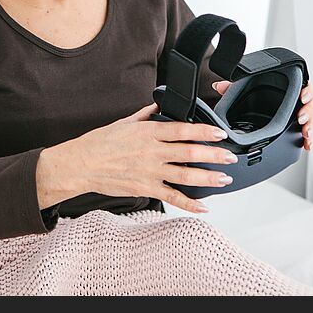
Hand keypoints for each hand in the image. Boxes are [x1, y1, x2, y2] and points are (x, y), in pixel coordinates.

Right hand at [39, 102, 237, 213]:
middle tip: (230, 155)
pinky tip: (204, 206)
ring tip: (224, 177)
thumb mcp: (124, 122)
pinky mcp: (145, 188)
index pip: (181, 130)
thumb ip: (145, 115)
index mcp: (148, 133)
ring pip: (185, 176)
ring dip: (208, 177)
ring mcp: (149, 172)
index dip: (203, 132)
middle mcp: (152, 152)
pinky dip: (189, 203)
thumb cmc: (100, 143)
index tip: (219, 133)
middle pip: (189, 153)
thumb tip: (158, 106)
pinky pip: (172, 197)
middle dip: (213, 154)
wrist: (81, 164)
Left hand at [212, 80, 312, 150]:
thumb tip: (219, 86)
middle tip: (301, 118)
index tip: (302, 96)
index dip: (307, 91)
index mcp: (292, 86)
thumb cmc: (261, 91)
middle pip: (312, 104)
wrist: (262, 102)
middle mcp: (299, 100)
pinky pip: (308, 133)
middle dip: (309, 112)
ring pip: (312, 119)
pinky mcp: (299, 127)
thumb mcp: (247, 86)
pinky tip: (307, 145)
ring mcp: (301, 113)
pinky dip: (308, 140)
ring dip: (310, 127)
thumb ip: (235, 85)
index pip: (305, 86)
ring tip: (305, 134)